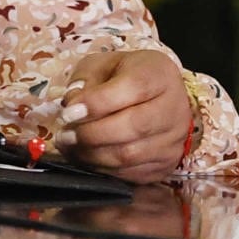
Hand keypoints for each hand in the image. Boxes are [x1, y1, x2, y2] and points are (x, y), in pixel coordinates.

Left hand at [57, 49, 192, 183]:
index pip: (133, 88)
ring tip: (70, 147)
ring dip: (93, 154)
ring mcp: (174, 140)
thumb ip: (85, 78)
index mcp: (159, 75)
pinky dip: (105, 169)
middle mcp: (174, 108)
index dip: (97, 103)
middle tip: (64, 135)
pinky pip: (133, 174)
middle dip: (91, 134)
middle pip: (134, 126)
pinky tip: (87, 158)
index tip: (68, 113)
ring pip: (131, 155)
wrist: (158, 97)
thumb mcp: (103, 64)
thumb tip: (72, 103)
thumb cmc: (126, 76)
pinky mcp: (167, 165)